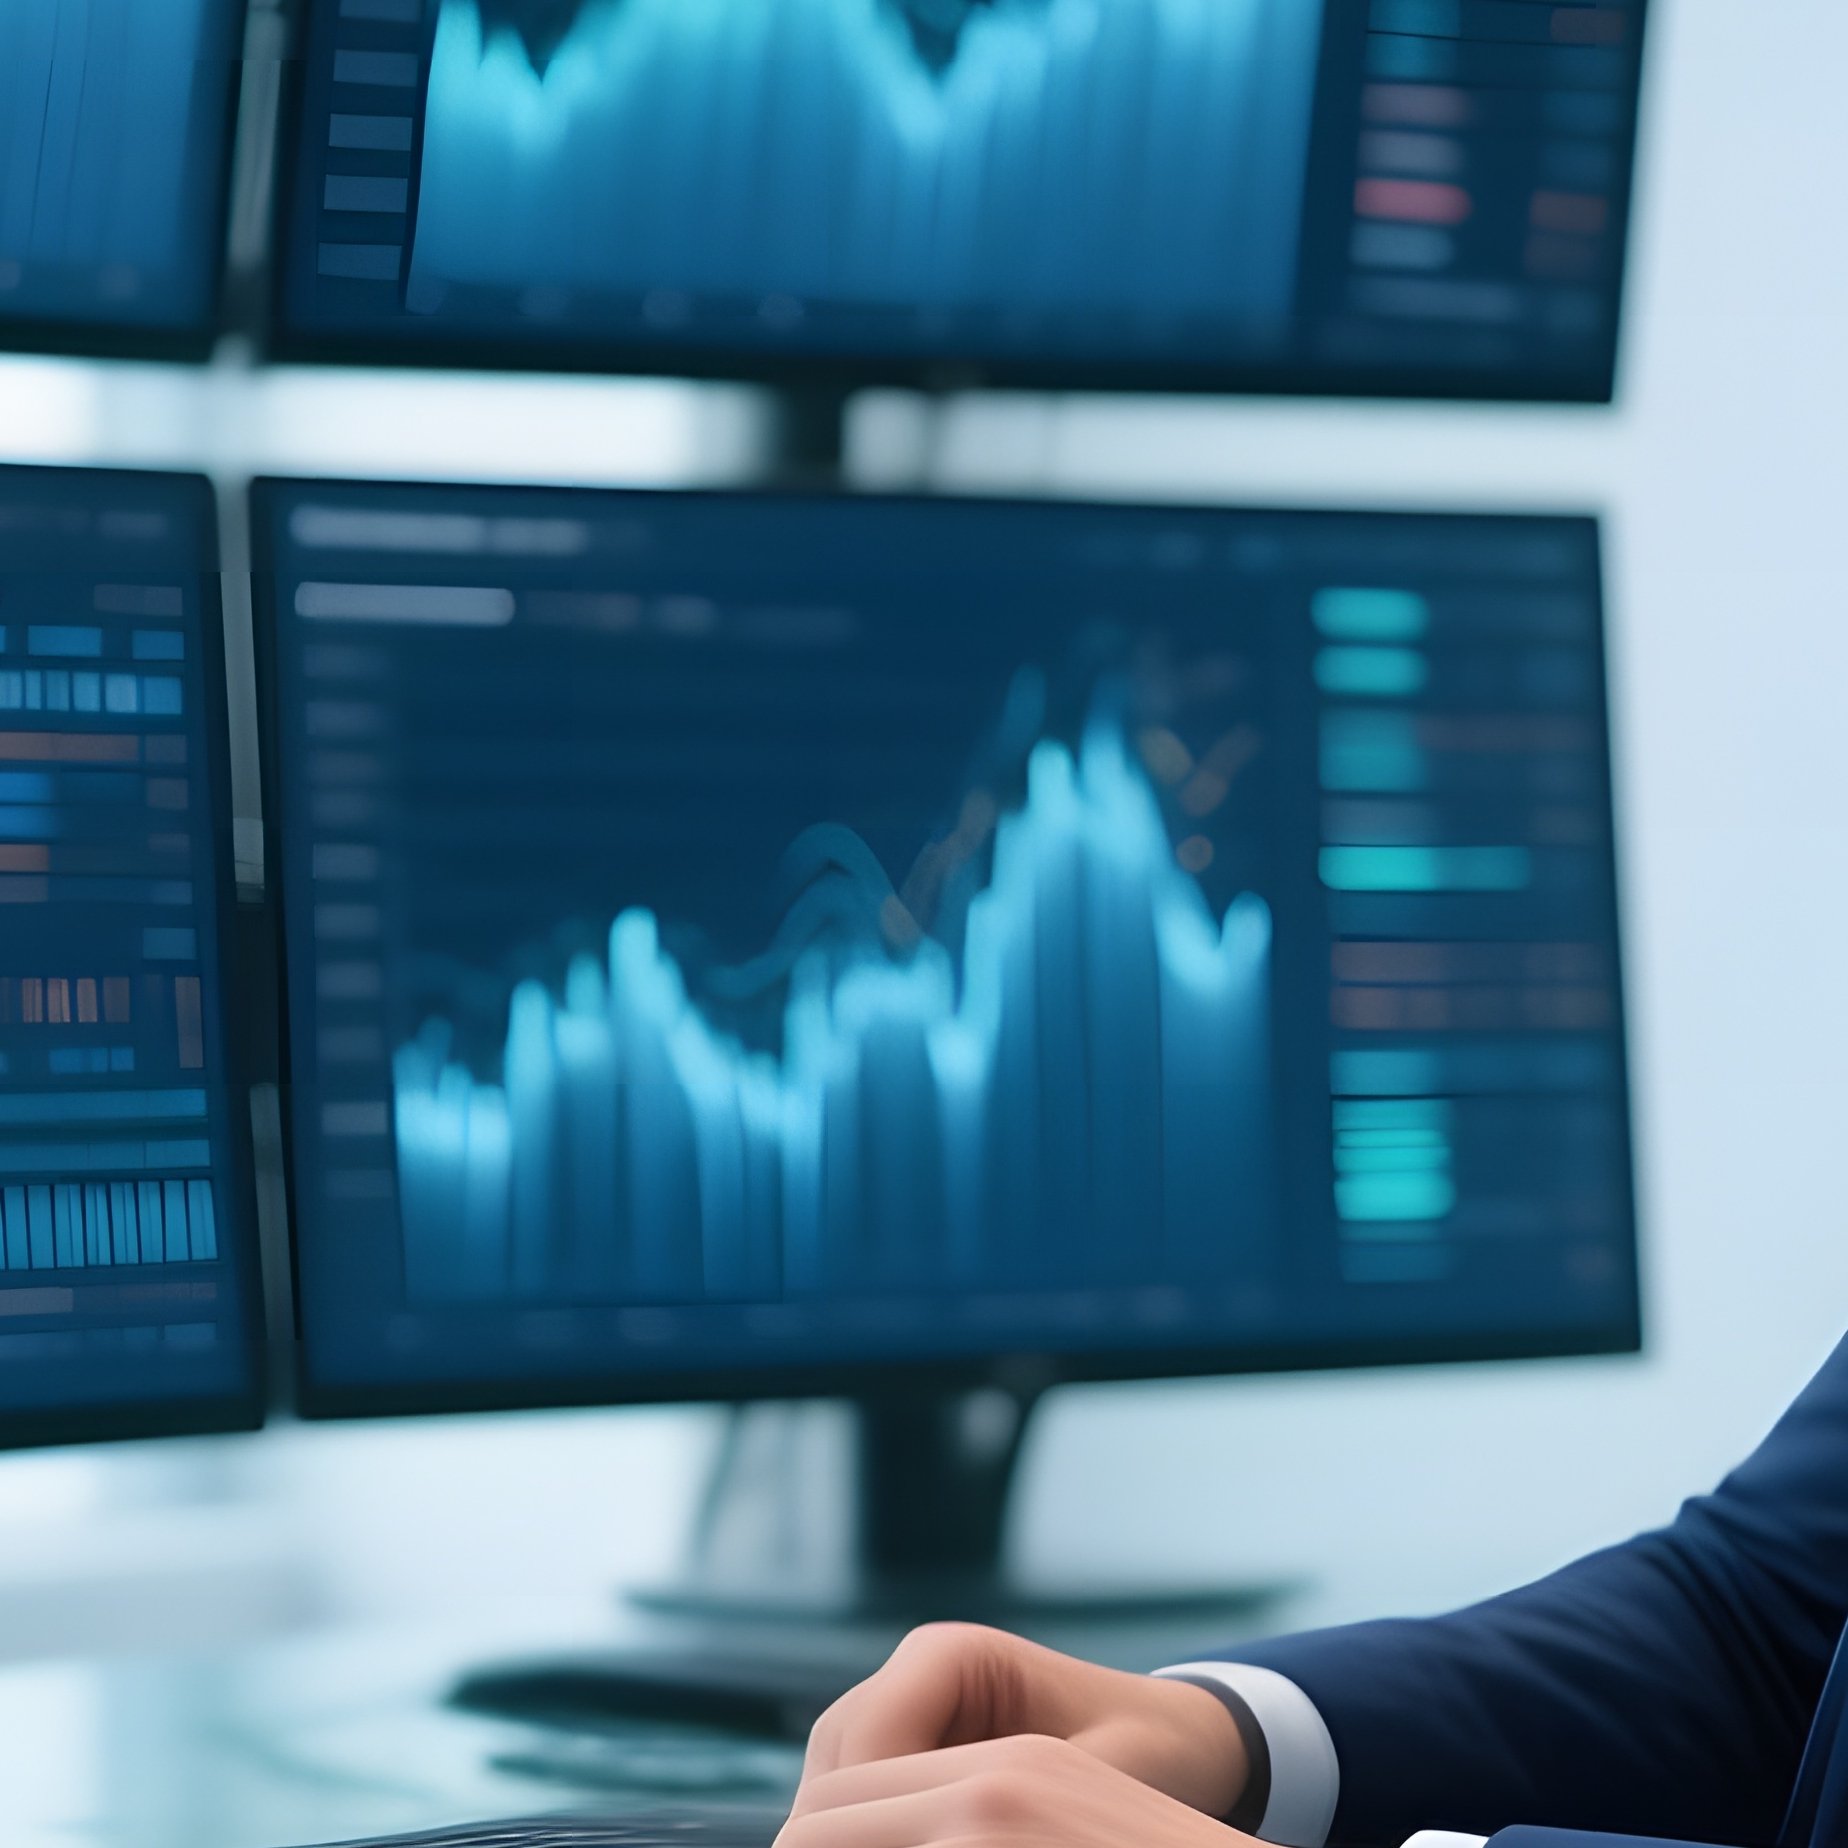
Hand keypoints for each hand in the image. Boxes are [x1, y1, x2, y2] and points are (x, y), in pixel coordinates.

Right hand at [794, 1623, 1249, 1818]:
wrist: (1179, 1738)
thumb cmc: (1150, 1753)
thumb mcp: (1090, 1784)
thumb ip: (1011, 1808)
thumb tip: (964, 1824)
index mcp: (951, 1655)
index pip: (867, 1746)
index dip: (869, 1825)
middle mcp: (915, 1671)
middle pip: (833, 1769)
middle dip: (853, 1835)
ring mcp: (907, 1708)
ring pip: (832, 1788)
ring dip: (861, 1836)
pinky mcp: (912, 1748)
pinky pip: (861, 1802)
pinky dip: (878, 1836)